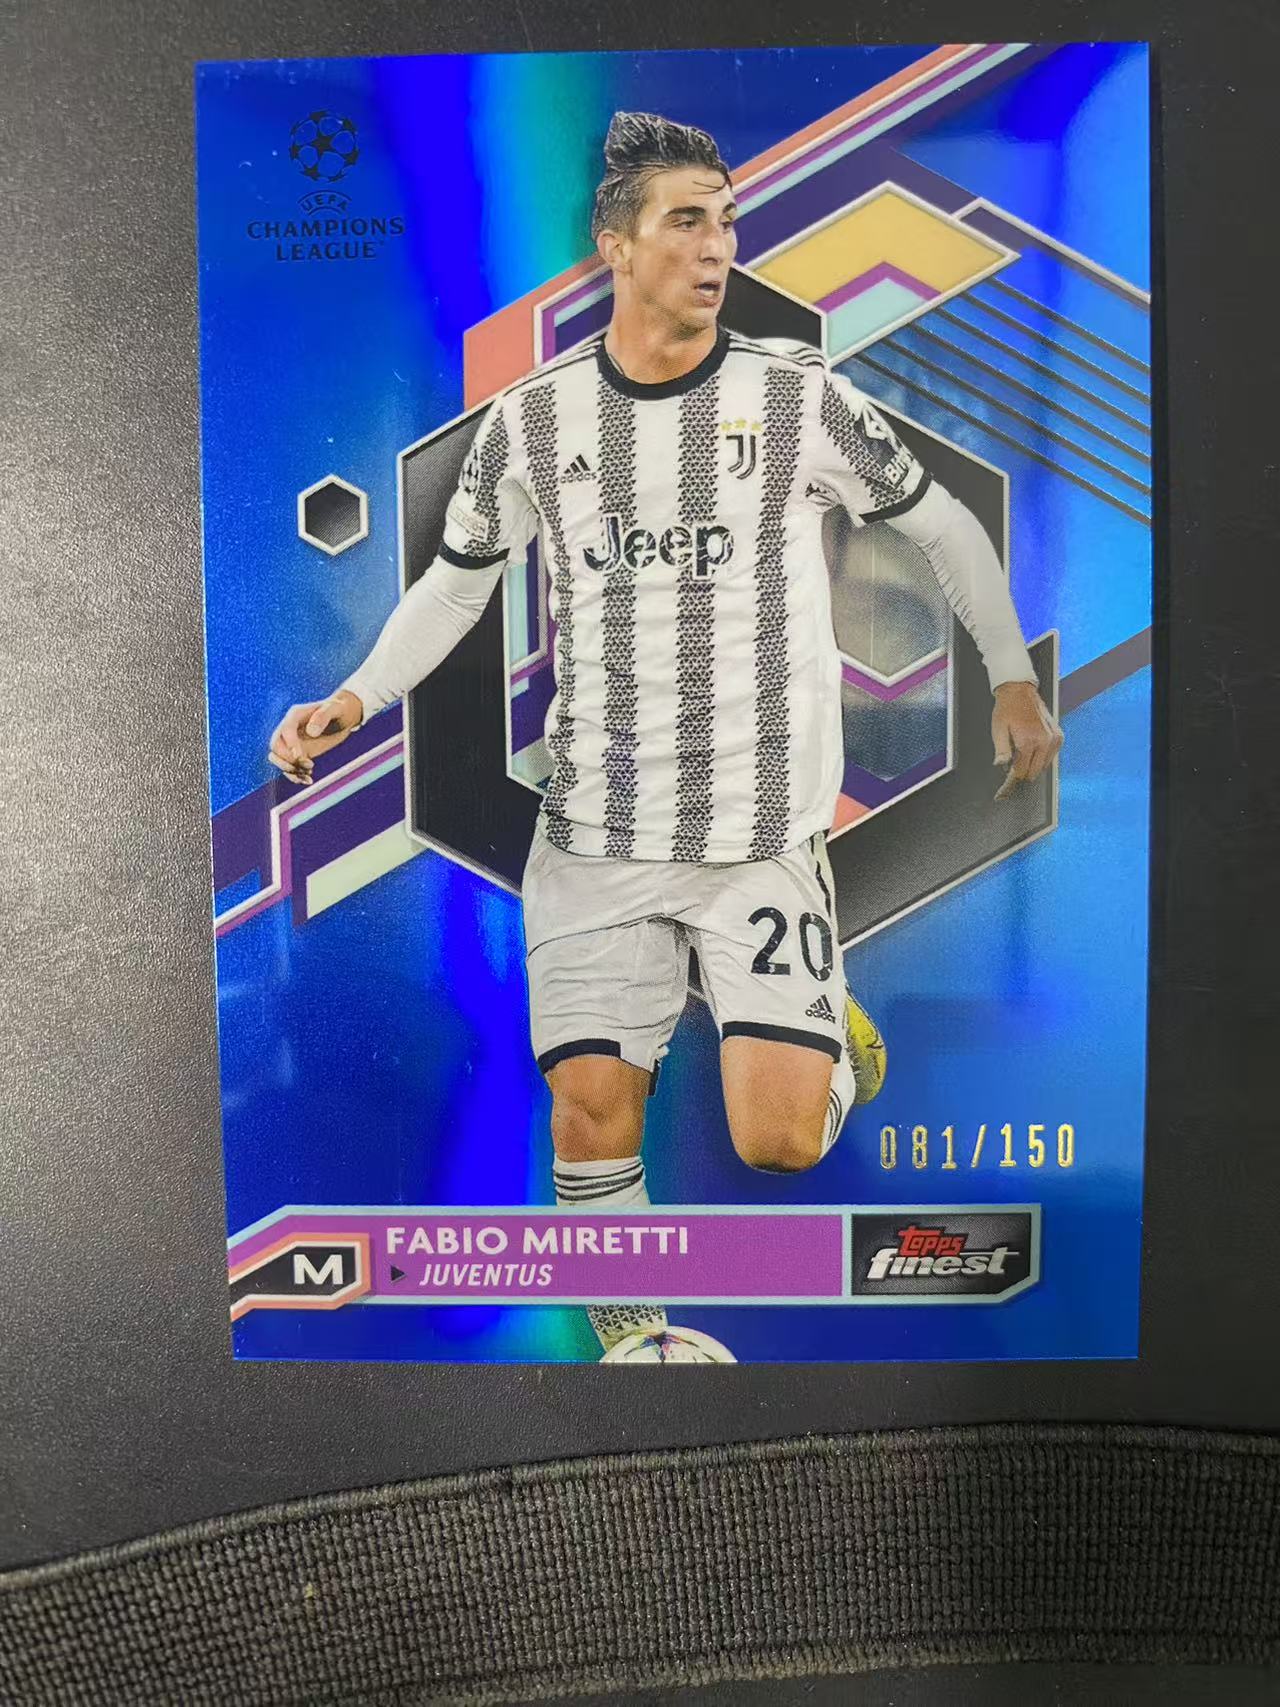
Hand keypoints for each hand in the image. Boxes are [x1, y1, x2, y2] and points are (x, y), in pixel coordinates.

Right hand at [267, 689, 362, 785]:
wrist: (343, 716)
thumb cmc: (339, 709)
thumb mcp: (335, 708)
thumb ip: (323, 716)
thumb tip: (311, 732)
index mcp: (295, 715)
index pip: (285, 730)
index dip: (290, 744)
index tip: (300, 756)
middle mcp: (289, 728)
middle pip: (275, 746)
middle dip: (287, 759)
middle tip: (308, 765)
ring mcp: (292, 742)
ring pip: (277, 759)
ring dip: (289, 771)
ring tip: (307, 775)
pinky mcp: (298, 753)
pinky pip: (288, 767)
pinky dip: (295, 776)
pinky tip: (308, 780)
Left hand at [991, 680, 1062, 800]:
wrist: (1020, 691)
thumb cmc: (1007, 709)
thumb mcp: (998, 730)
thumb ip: (1001, 751)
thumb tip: (1001, 766)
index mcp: (1028, 741)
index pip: (1021, 772)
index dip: (1010, 781)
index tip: (1003, 790)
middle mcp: (1044, 742)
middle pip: (1033, 772)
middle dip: (1021, 773)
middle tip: (1010, 769)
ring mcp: (1054, 739)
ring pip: (1043, 767)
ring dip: (1031, 766)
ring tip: (1020, 755)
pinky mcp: (1058, 737)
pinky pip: (1050, 757)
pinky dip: (1040, 758)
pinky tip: (1031, 751)